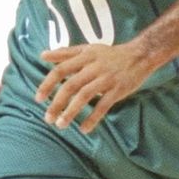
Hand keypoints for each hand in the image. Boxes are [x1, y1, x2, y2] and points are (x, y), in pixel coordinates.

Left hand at [35, 41, 156, 132]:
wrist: (140, 55)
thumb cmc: (110, 54)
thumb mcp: (88, 49)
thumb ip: (65, 53)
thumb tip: (42, 56)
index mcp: (84, 56)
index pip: (61, 70)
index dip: (48, 84)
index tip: (38, 99)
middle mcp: (94, 67)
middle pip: (71, 85)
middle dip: (57, 103)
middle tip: (48, 118)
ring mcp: (107, 79)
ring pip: (85, 96)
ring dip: (71, 112)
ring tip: (61, 125)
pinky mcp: (118, 90)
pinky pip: (103, 106)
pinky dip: (93, 118)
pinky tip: (84, 129)